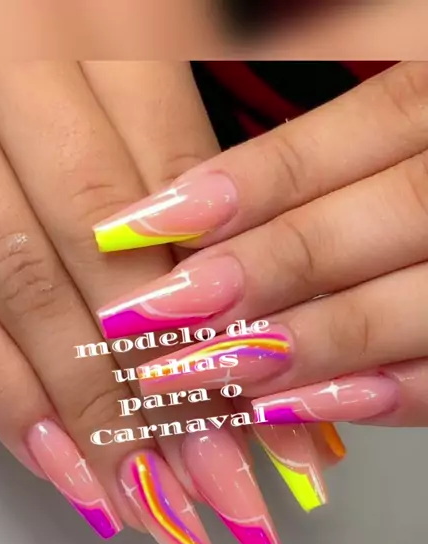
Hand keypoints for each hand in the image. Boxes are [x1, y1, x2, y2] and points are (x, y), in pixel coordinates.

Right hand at [0, 61, 237, 543]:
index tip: (271, 413)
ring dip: (88, 407)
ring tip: (148, 497)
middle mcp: (13, 80)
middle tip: (219, 482)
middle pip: (99, 254)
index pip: (179, 197)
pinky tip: (58, 460)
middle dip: (161, 383)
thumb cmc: (71, 52)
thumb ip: (198, 192)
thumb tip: (265, 334)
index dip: (222, 314)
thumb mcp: (143, 84)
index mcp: (100, 33)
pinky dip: (2, 390)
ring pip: (20, 284)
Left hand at [94, 61, 427, 436]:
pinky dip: (381, 395)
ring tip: (209, 371)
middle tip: (160, 314)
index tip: (148, 221)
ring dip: (310, 342)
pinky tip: (294, 407)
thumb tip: (193, 204)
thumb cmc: (421, 174)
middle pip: (385, 218)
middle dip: (267, 270)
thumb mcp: (401, 133)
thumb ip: (322, 163)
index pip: (358, 131)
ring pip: (418, 301)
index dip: (254, 181)